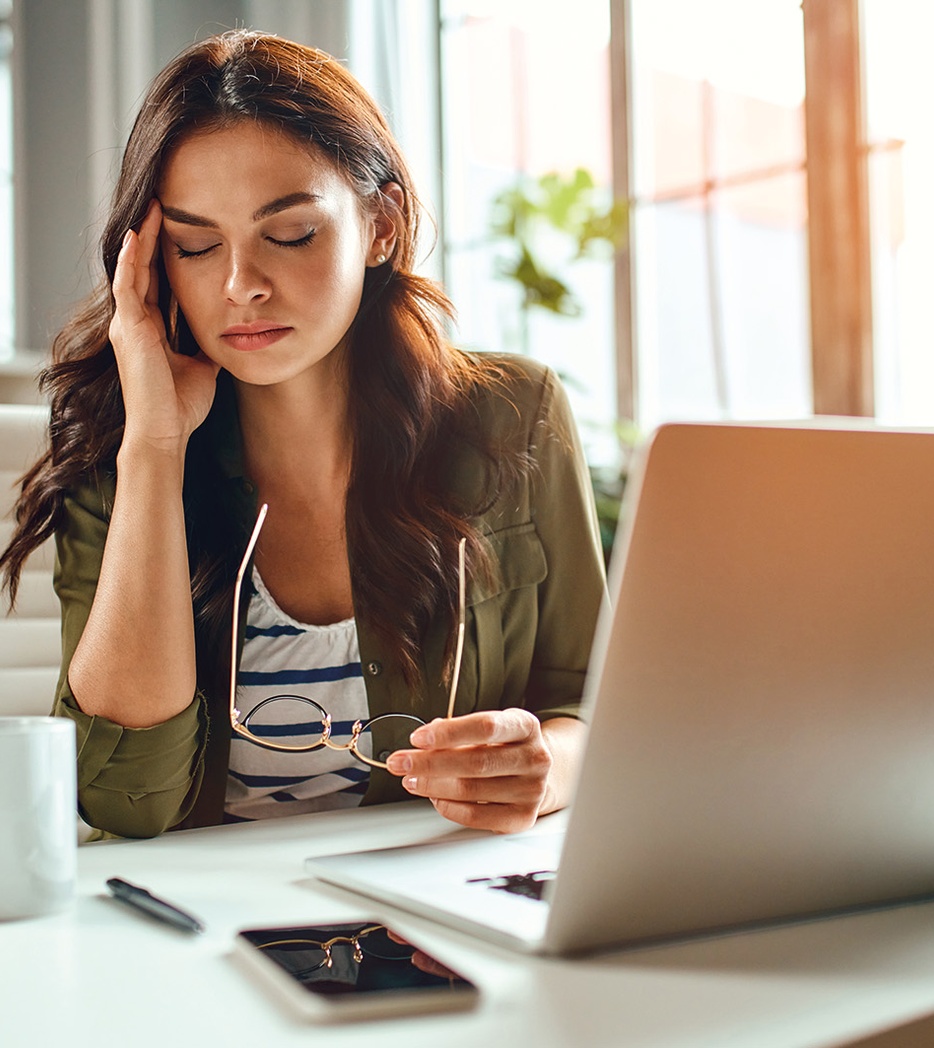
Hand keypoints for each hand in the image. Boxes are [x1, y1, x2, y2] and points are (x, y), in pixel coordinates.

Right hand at [109, 199, 218, 453]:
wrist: (165, 432)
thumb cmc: (181, 407)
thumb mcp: (202, 367)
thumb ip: (207, 347)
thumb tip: (228, 334)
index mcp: (151, 329)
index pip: (156, 282)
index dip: (164, 255)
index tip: (179, 229)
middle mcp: (134, 322)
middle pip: (141, 268)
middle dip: (150, 236)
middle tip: (161, 203)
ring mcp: (128, 324)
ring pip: (131, 269)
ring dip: (140, 238)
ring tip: (151, 207)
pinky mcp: (128, 329)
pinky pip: (126, 285)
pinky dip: (130, 260)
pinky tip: (136, 236)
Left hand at [385, 708, 556, 833]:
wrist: (539, 774)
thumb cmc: (505, 748)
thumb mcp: (491, 728)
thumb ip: (458, 732)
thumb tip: (424, 742)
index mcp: (525, 726)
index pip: (485, 727)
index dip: (448, 733)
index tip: (418, 738)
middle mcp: (534, 757)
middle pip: (475, 761)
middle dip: (429, 763)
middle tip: (401, 762)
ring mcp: (532, 790)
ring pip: (470, 790)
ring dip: (432, 785)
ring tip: (412, 779)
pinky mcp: (523, 817)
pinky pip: (475, 816)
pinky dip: (448, 807)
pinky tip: (434, 797)